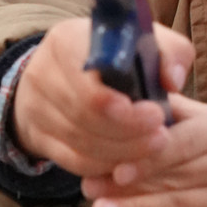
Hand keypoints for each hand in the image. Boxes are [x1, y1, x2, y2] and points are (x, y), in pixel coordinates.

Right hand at [12, 18, 193, 176]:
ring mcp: (34, 107)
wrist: (69, 71)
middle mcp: (42, 72)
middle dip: (130, 134)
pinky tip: (129, 160)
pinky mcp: (37, 135)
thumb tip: (172, 80)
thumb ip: (170, 52)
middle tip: (162, 137)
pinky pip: (73, 161)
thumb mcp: (146, 41)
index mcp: (67, 40)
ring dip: (122, 152)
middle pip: (85, 117)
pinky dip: (104, 165)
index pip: (90, 85)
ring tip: (153, 146)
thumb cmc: (118, 55)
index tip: (156, 115)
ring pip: (80, 143)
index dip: (123, 109)